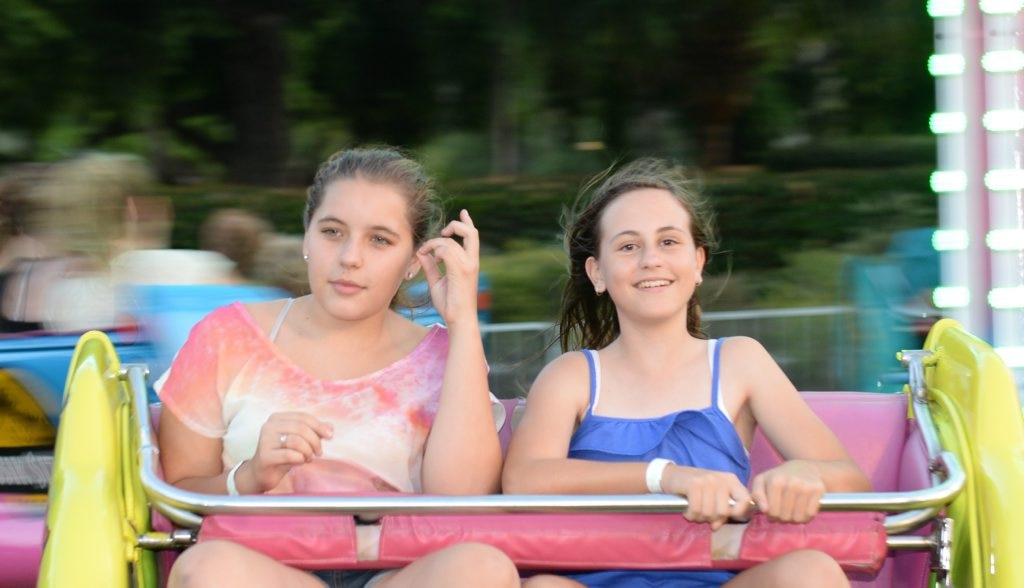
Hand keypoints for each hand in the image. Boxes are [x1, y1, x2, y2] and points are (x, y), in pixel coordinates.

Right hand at [245, 412, 333, 492]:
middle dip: (315, 441)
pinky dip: (300, 459)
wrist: (261, 474)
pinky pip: (290, 455)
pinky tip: (300, 462)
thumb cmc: (282, 455)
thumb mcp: (299, 441)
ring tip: (309, 458)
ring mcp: (265, 440)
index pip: (303, 417)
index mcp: (277, 418)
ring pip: (296, 441)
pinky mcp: (265, 456)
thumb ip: (313, 432)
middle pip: (301, 428)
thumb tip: (331, 426)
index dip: (319, 426)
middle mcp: (269, 426)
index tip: (330, 436)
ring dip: (308, 451)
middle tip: (319, 452)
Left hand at [416, 209, 479, 326]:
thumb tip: (423, 254)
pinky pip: (446, 251)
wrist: (459, 320)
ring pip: (450, 241)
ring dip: (434, 244)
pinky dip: (435, 251)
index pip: (472, 236)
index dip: (468, 222)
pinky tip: (430, 259)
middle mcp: (472, 261)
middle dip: (456, 225)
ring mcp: (468, 265)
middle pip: (471, 232)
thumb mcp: (437, 282)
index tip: (464, 212)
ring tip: (425, 253)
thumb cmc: (449, 305)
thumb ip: (431, 266)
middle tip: (443, 231)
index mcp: (469, 262)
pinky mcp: (461, 270)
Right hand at [661, 465, 751, 530]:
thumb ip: (720, 511)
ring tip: (694, 513)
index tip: (725, 517)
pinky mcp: (694, 484)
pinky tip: (687, 512)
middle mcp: (721, 479)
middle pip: (723, 511)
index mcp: (731, 481)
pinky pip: (696, 509)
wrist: (673, 475)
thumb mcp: (713, 496)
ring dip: (699, 518)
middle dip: (711, 518)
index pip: (745, 500)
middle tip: (703, 515)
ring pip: (709, 512)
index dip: (737, 513)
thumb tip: (716, 526)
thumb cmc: (696, 488)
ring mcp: (708, 480)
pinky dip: (690, 515)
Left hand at [750, 460, 825, 522]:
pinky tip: (803, 508)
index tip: (772, 509)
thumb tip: (764, 509)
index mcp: (775, 480)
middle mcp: (791, 483)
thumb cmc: (779, 477)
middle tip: (784, 509)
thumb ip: (756, 494)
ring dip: (795, 518)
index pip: (772, 511)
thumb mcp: (762, 481)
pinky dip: (806, 516)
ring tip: (793, 509)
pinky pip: (810, 514)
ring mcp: (806, 486)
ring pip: (798, 517)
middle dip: (783, 517)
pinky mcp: (818, 489)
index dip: (771, 515)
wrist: (804, 468)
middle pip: (785, 516)